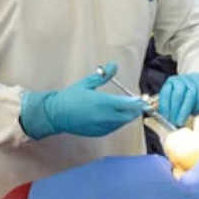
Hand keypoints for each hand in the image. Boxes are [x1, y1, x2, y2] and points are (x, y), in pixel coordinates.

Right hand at [20, 62, 147, 138]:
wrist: (56, 115)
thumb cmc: (70, 97)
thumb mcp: (87, 83)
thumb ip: (103, 76)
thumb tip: (114, 65)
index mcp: (102, 102)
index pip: (127, 104)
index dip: (137, 102)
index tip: (142, 99)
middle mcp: (104, 116)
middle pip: (129, 116)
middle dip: (136, 110)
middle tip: (140, 104)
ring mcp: (102, 127)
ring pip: (123, 123)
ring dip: (128, 116)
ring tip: (128, 108)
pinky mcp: (99, 133)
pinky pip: (115, 128)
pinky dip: (119, 122)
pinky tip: (116, 115)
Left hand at [158, 72, 198, 126]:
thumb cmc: (187, 96)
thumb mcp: (175, 99)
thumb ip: (168, 107)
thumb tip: (157, 119)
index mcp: (172, 82)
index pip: (166, 92)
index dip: (165, 105)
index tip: (165, 116)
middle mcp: (183, 80)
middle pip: (178, 94)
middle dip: (174, 109)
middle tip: (173, 121)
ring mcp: (195, 82)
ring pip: (190, 95)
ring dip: (184, 111)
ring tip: (181, 121)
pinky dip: (197, 108)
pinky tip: (194, 114)